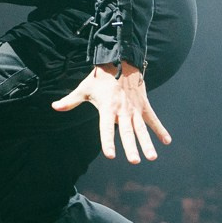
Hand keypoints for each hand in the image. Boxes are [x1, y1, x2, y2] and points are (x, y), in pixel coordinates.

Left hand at [52, 62, 169, 163]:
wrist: (121, 61)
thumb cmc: (100, 78)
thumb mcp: (84, 88)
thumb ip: (70, 100)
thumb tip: (55, 107)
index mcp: (107, 108)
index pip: (106, 128)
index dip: (108, 142)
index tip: (110, 155)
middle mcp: (122, 110)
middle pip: (127, 132)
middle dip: (131, 147)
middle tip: (135, 161)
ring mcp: (135, 108)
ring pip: (141, 128)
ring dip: (147, 142)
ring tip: (152, 157)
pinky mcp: (144, 105)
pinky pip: (153, 119)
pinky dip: (160, 129)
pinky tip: (167, 141)